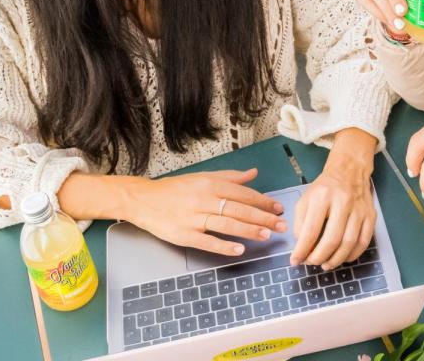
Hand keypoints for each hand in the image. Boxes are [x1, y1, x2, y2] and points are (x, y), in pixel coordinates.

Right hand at [126, 169, 286, 255]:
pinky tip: (239, 250)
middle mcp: (203, 199)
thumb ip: (230, 177)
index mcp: (210, 184)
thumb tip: (253, 173)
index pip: (243, 193)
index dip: (263, 202)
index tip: (278, 209)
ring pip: (226, 224)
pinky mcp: (184, 235)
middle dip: (263, 218)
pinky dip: (224, 246)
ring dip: (248, 231)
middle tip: (280, 225)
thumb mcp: (203, 177)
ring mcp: (193, 218)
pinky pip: (207, 241)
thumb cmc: (175, 189)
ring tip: (266, 236)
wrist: (142, 200)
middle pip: (239, 209)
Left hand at [290, 129, 377, 269]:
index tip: (295, 260)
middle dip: (319, 257)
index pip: (311, 230)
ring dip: (336, 259)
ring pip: (349, 243)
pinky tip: (343, 258)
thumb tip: (302, 247)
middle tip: (311, 263)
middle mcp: (342, 202)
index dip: (302, 250)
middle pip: (332, 239)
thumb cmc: (324, 188)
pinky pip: (364, 242)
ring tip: (325, 264)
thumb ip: (300, 223)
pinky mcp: (371, 215)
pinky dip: (352, 255)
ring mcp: (359, 209)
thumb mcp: (305, 199)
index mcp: (322, 197)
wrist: (349, 171)